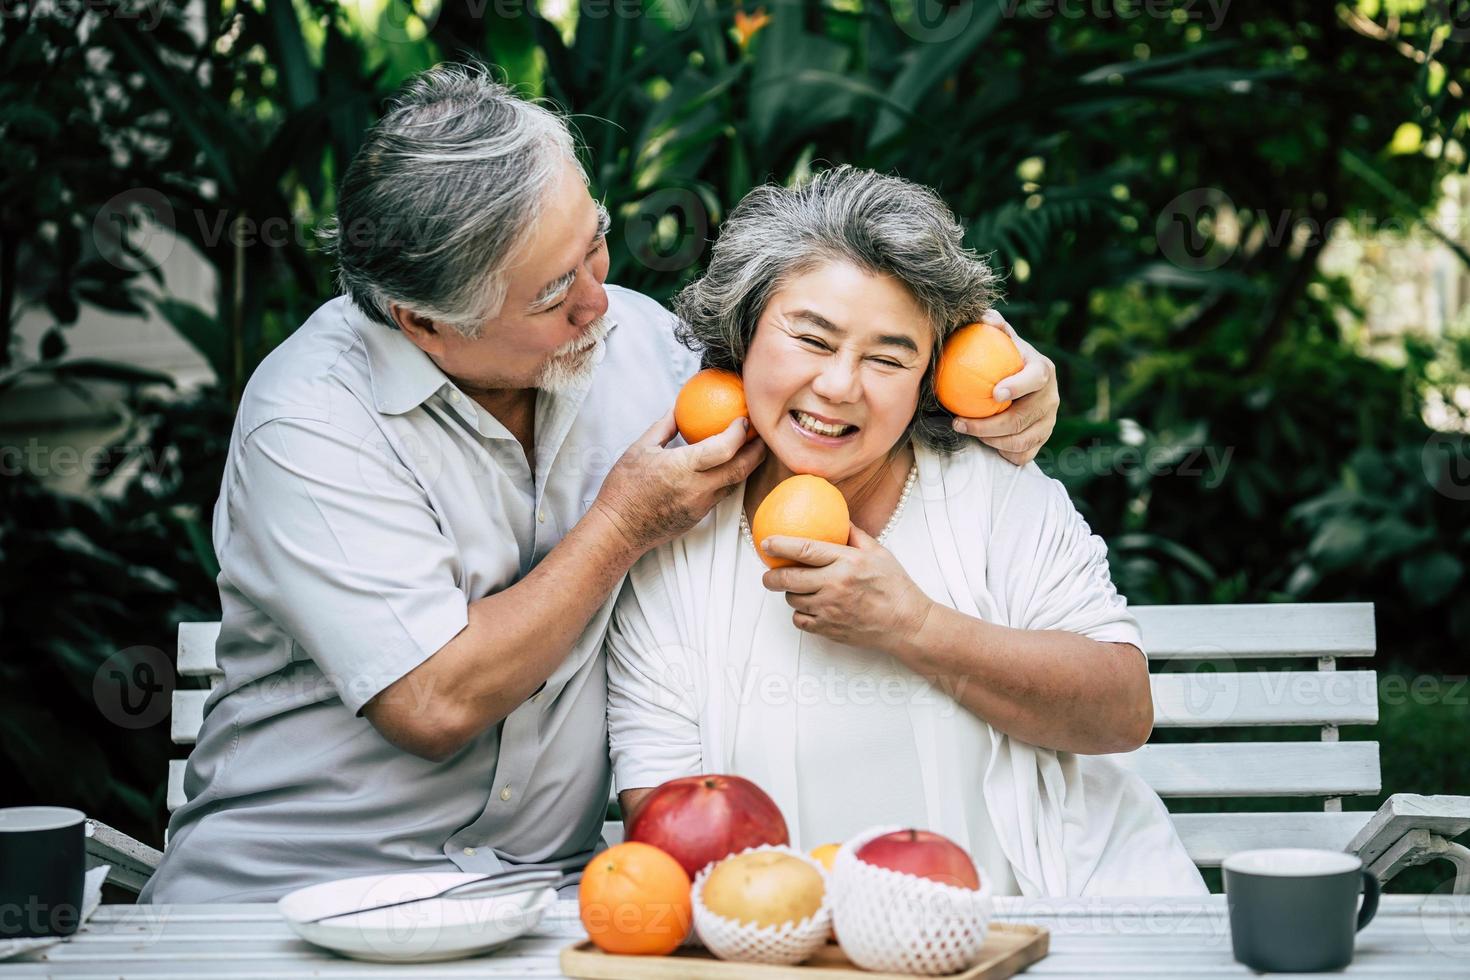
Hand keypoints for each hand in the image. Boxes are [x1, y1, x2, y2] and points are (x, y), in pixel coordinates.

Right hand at [592, 409, 765, 554]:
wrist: (618, 530)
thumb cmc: (624, 488)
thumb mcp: (639, 449)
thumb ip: (665, 426)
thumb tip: (678, 407)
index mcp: (681, 468)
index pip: (724, 448)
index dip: (739, 432)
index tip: (744, 419)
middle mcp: (696, 488)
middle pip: (741, 468)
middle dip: (757, 450)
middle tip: (762, 433)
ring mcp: (700, 505)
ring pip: (735, 483)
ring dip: (747, 465)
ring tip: (752, 448)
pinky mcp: (699, 516)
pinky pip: (722, 494)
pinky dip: (730, 478)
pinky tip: (730, 467)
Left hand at [758, 524, 933, 651]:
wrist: (906, 623)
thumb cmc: (894, 586)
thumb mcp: (878, 553)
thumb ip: (854, 535)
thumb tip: (837, 517)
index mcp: (848, 562)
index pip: (805, 550)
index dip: (780, 545)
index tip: (766, 542)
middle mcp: (836, 585)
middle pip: (790, 579)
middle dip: (771, 576)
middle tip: (768, 574)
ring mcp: (831, 609)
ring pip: (793, 600)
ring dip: (791, 594)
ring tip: (799, 589)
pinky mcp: (829, 629)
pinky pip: (800, 621)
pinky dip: (800, 614)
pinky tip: (809, 607)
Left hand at [951, 309, 1057, 465]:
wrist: (1019, 384)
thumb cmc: (1003, 359)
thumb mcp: (1001, 340)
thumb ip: (993, 326)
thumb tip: (983, 317)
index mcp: (1043, 370)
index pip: (1035, 379)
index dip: (1018, 386)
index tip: (995, 393)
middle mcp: (1051, 398)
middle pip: (1022, 418)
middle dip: (988, 425)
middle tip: (959, 422)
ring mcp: (1049, 422)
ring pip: (1021, 440)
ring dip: (990, 440)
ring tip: (967, 430)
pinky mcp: (1042, 440)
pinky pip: (1023, 454)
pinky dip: (1002, 453)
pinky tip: (983, 444)